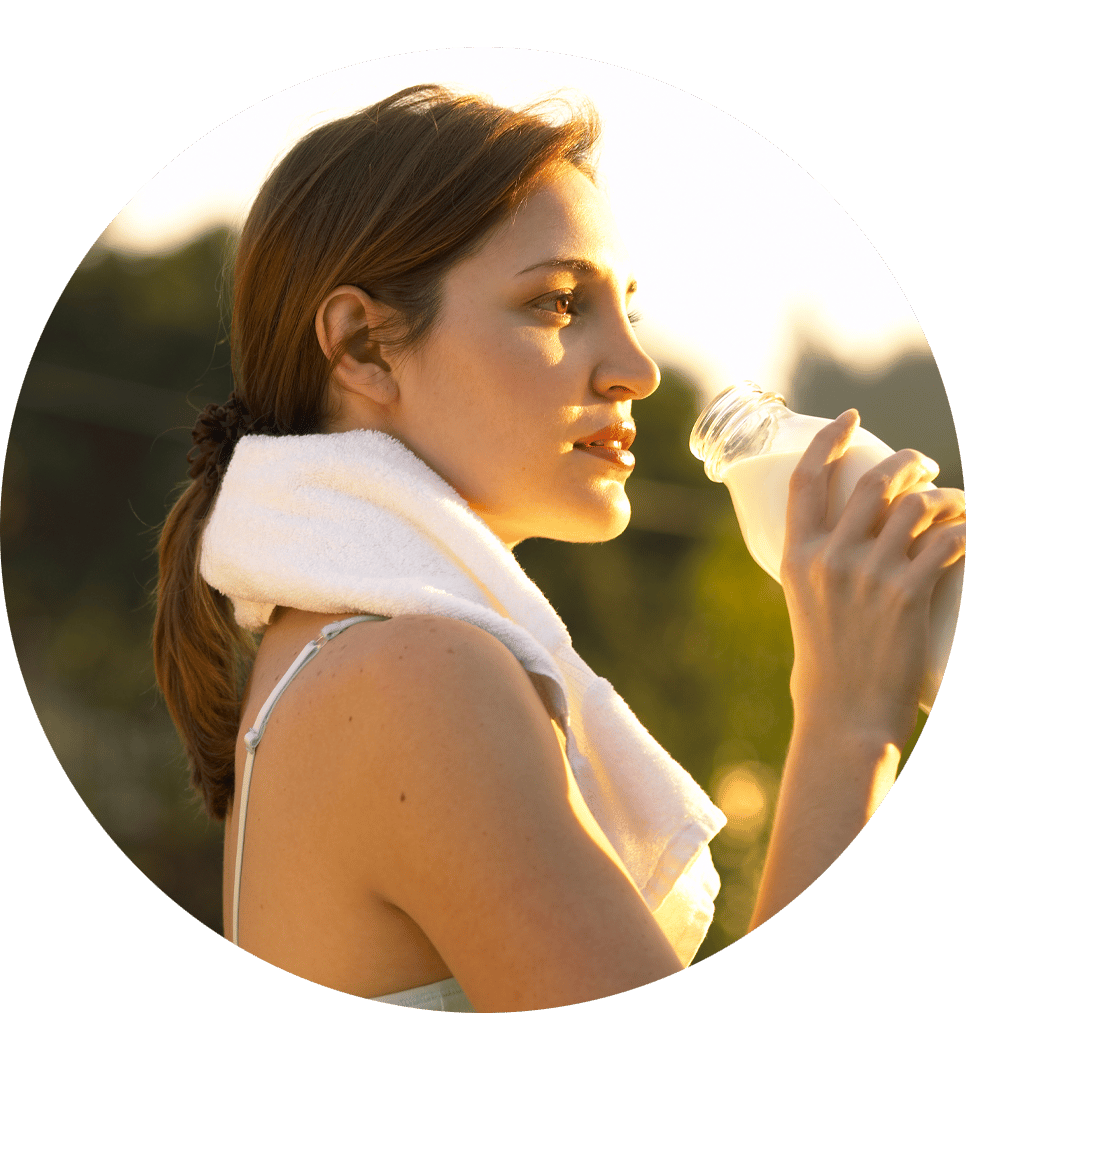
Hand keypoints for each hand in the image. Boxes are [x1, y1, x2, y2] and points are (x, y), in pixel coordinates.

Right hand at [780, 411, 966, 750]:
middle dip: (906, 461)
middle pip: (873, 482)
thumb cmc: (827, 667)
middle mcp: (829, 558)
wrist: (845, 716)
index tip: (850, 418)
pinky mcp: (906, 594)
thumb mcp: (805, 606)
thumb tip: (854, 537)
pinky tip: (972, 532)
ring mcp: (868, 575)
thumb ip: (823, 567)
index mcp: (797, 557)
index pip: (806, 481)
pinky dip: (966, 530)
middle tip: (923, 463)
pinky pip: (948, 541)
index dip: (828, 441)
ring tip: (955, 503)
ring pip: (917, 506)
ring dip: (944, 495)